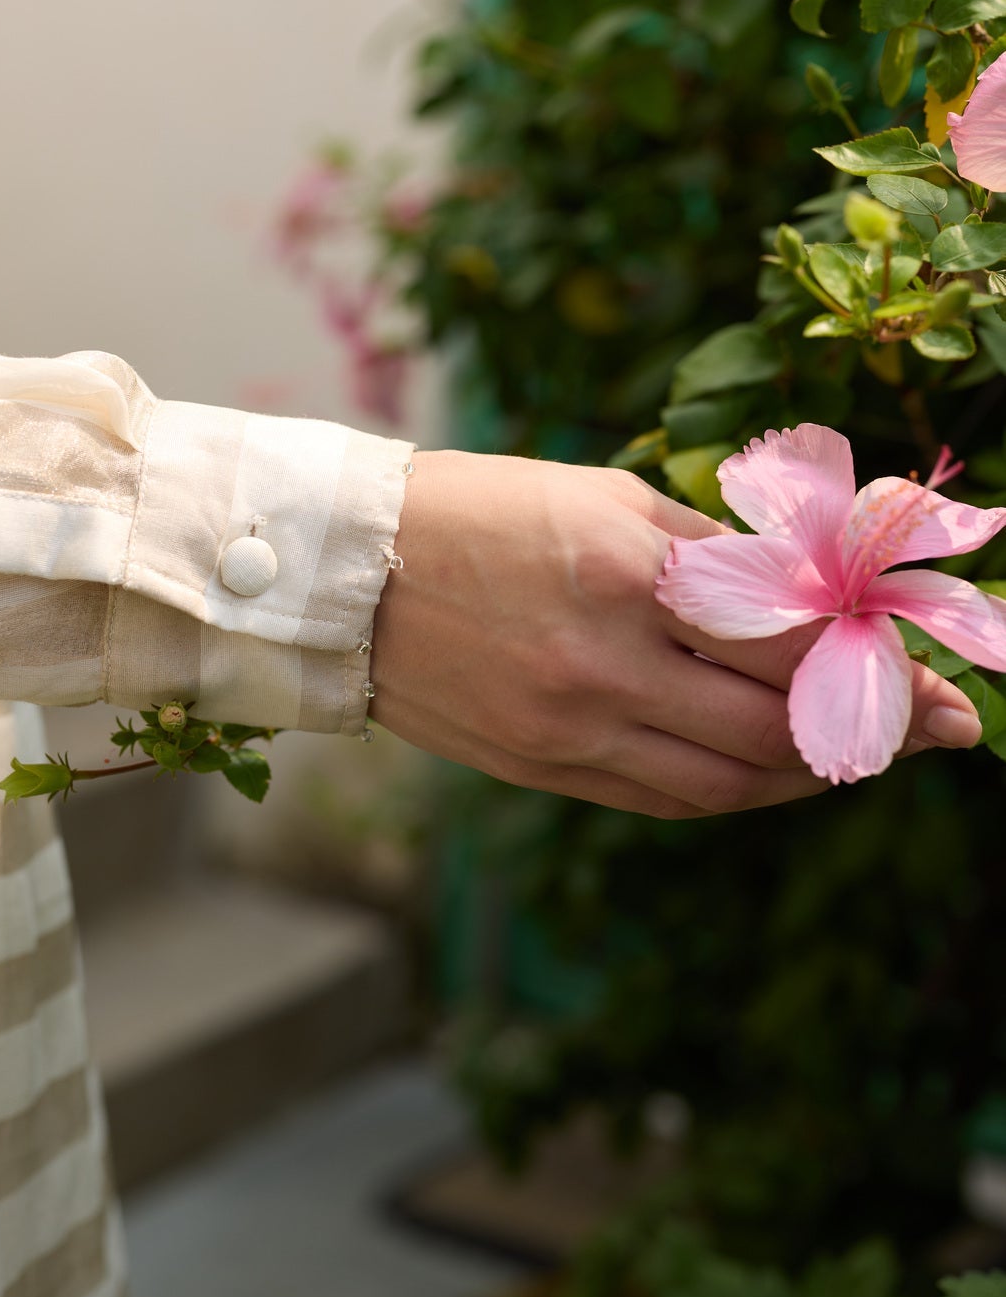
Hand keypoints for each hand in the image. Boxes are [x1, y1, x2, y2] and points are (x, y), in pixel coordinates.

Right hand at [369, 450, 981, 818]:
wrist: (351, 575)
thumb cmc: (481, 511)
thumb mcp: (604, 498)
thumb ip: (710, 554)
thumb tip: (813, 599)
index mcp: (630, 570)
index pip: (790, 636)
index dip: (881, 663)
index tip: (944, 677)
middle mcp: (608, 659)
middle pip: (779, 724)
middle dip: (879, 729)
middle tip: (944, 726)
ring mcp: (573, 726)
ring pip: (732, 780)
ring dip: (816, 772)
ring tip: (867, 753)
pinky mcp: (545, 768)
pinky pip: (669, 798)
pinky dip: (738, 791)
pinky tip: (774, 772)